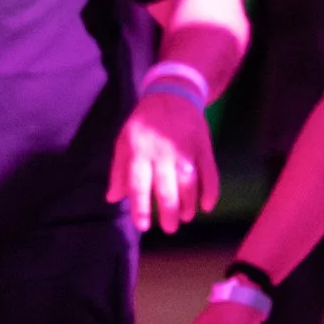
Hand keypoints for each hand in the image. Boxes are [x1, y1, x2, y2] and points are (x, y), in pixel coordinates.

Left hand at [109, 92, 217, 232]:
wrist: (173, 95)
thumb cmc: (144, 122)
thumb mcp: (124, 141)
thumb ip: (118, 170)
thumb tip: (113, 198)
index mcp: (139, 152)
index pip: (138, 185)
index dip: (140, 208)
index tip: (143, 226)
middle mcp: (162, 154)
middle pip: (166, 188)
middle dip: (168, 212)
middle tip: (169, 228)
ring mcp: (185, 151)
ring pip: (189, 184)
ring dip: (188, 204)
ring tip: (185, 218)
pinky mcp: (203, 148)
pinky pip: (209, 173)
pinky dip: (210, 191)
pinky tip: (207, 206)